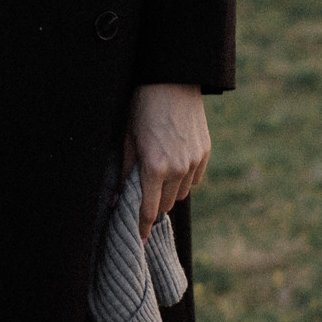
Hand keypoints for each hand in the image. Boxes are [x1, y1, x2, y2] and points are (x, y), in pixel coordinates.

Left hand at [122, 83, 210, 235]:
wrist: (171, 82)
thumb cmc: (142, 109)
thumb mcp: (127, 141)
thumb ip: (125, 173)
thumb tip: (117, 201)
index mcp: (154, 167)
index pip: (149, 210)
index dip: (142, 227)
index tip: (138, 239)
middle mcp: (177, 169)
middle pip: (166, 205)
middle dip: (154, 205)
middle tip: (143, 197)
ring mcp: (194, 161)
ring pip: (181, 194)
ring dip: (169, 192)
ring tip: (158, 176)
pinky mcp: (205, 153)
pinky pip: (194, 179)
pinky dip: (184, 179)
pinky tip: (174, 166)